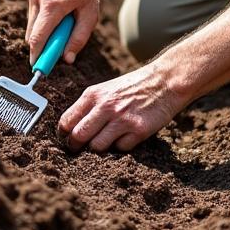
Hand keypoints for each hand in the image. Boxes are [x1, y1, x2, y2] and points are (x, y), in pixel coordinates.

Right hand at [27, 0, 101, 65]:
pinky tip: (60, 20)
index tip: (38, 70)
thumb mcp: (90, 16)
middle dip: (42, 49)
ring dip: (44, 36)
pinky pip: (34, 21)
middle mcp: (38, 0)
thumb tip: (66, 59)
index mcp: (52, 5)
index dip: (37, 56)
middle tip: (57, 54)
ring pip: (32, 29)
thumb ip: (78, 39)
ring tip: (65, 28)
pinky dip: (44, 27)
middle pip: (32, 35)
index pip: (38, 37)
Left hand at [58, 63, 188, 151]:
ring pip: (97, 147)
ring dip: (100, 148)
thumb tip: (71, 129)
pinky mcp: (138, 130)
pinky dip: (122, 146)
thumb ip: (89, 106)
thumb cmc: (134, 86)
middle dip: (76, 147)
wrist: (165, 80)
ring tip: (107, 141)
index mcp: (93, 94)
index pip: (66, 121)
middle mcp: (105, 106)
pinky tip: (127, 135)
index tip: (68, 139)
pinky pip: (120, 148)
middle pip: (78, 137)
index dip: (64, 134)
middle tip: (81, 149)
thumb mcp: (106, 89)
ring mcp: (121, 119)